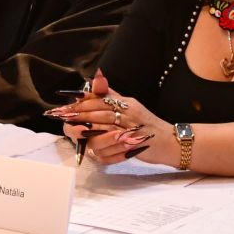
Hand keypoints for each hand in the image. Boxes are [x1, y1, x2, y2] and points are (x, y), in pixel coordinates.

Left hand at [49, 70, 173, 167]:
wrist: (170, 141)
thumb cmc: (147, 124)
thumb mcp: (130, 106)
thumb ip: (111, 95)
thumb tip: (95, 80)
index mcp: (126, 103)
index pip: (100, 100)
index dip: (80, 104)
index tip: (65, 107)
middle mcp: (129, 114)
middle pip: (98, 114)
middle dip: (79, 117)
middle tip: (63, 119)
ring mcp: (132, 130)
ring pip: (104, 132)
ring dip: (89, 136)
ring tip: (77, 136)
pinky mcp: (135, 147)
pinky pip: (113, 151)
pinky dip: (103, 153)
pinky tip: (94, 153)